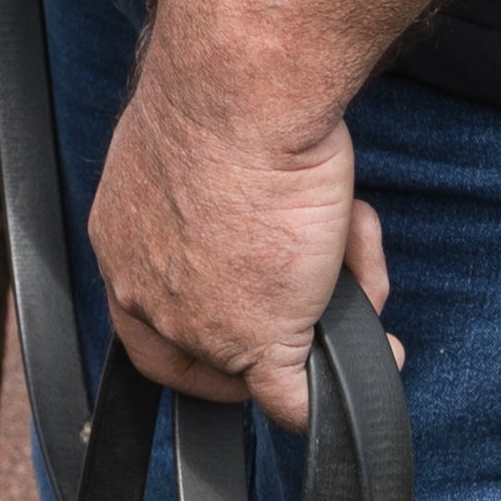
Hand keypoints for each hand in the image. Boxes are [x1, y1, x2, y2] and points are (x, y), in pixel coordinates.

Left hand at [89, 47, 384, 430]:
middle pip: (209, 340)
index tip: (235, 330)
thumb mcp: (192, 161)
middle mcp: (148, 289)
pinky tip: (378, 351)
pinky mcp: (257, 344)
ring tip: (352, 256)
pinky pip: (298, 400)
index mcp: (122, 243)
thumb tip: (235, 233)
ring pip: (270, 357)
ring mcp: (200, 324)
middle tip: (311, 306)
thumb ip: (203, 213)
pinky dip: (341, 384)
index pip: (144, 323)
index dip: (193, 338)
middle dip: (273, 322)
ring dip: (330, 315)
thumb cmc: (224, 107)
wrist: (242, 100)